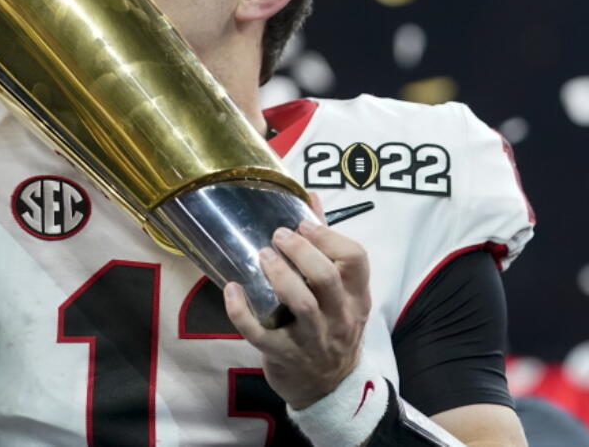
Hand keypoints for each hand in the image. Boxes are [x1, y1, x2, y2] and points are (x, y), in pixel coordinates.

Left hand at [223, 198, 371, 409]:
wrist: (329, 389)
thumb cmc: (331, 329)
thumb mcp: (341, 293)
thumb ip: (325, 246)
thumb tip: (310, 199)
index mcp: (355, 296)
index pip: (356, 259)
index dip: (329, 236)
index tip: (303, 225)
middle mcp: (339, 317)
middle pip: (327, 278)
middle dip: (301, 252)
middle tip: (278, 236)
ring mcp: (312, 339)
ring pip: (302, 305)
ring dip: (279, 276)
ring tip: (262, 256)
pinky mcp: (283, 355)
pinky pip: (261, 334)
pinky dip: (243, 311)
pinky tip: (232, 290)